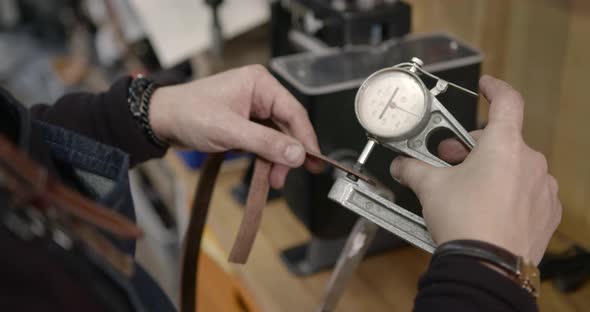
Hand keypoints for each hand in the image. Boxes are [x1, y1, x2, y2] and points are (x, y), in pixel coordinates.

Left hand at [149, 65, 321, 188]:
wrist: (160, 120)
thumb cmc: (189, 114)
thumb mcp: (230, 130)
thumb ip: (266, 143)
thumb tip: (298, 155)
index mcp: (260, 84)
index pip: (294, 112)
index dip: (306, 138)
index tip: (314, 161)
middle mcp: (260, 93)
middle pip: (287, 126)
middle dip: (289, 154)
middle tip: (289, 177)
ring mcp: (252, 109)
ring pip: (277, 137)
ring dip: (277, 159)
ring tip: (275, 180)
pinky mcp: (245, 123)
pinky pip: (264, 141)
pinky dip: (266, 157)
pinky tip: (267, 172)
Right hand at [390, 75, 561, 263]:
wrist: (486, 266)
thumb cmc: (465, 222)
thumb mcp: (430, 187)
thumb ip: (413, 168)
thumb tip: (401, 164)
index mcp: (504, 146)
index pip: (507, 101)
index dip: (495, 89)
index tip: (486, 87)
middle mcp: (530, 163)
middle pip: (501, 141)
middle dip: (474, 148)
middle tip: (450, 162)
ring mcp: (542, 189)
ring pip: (514, 168)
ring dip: (492, 171)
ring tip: (467, 191)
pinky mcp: (546, 212)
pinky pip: (527, 192)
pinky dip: (508, 194)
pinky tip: (488, 209)